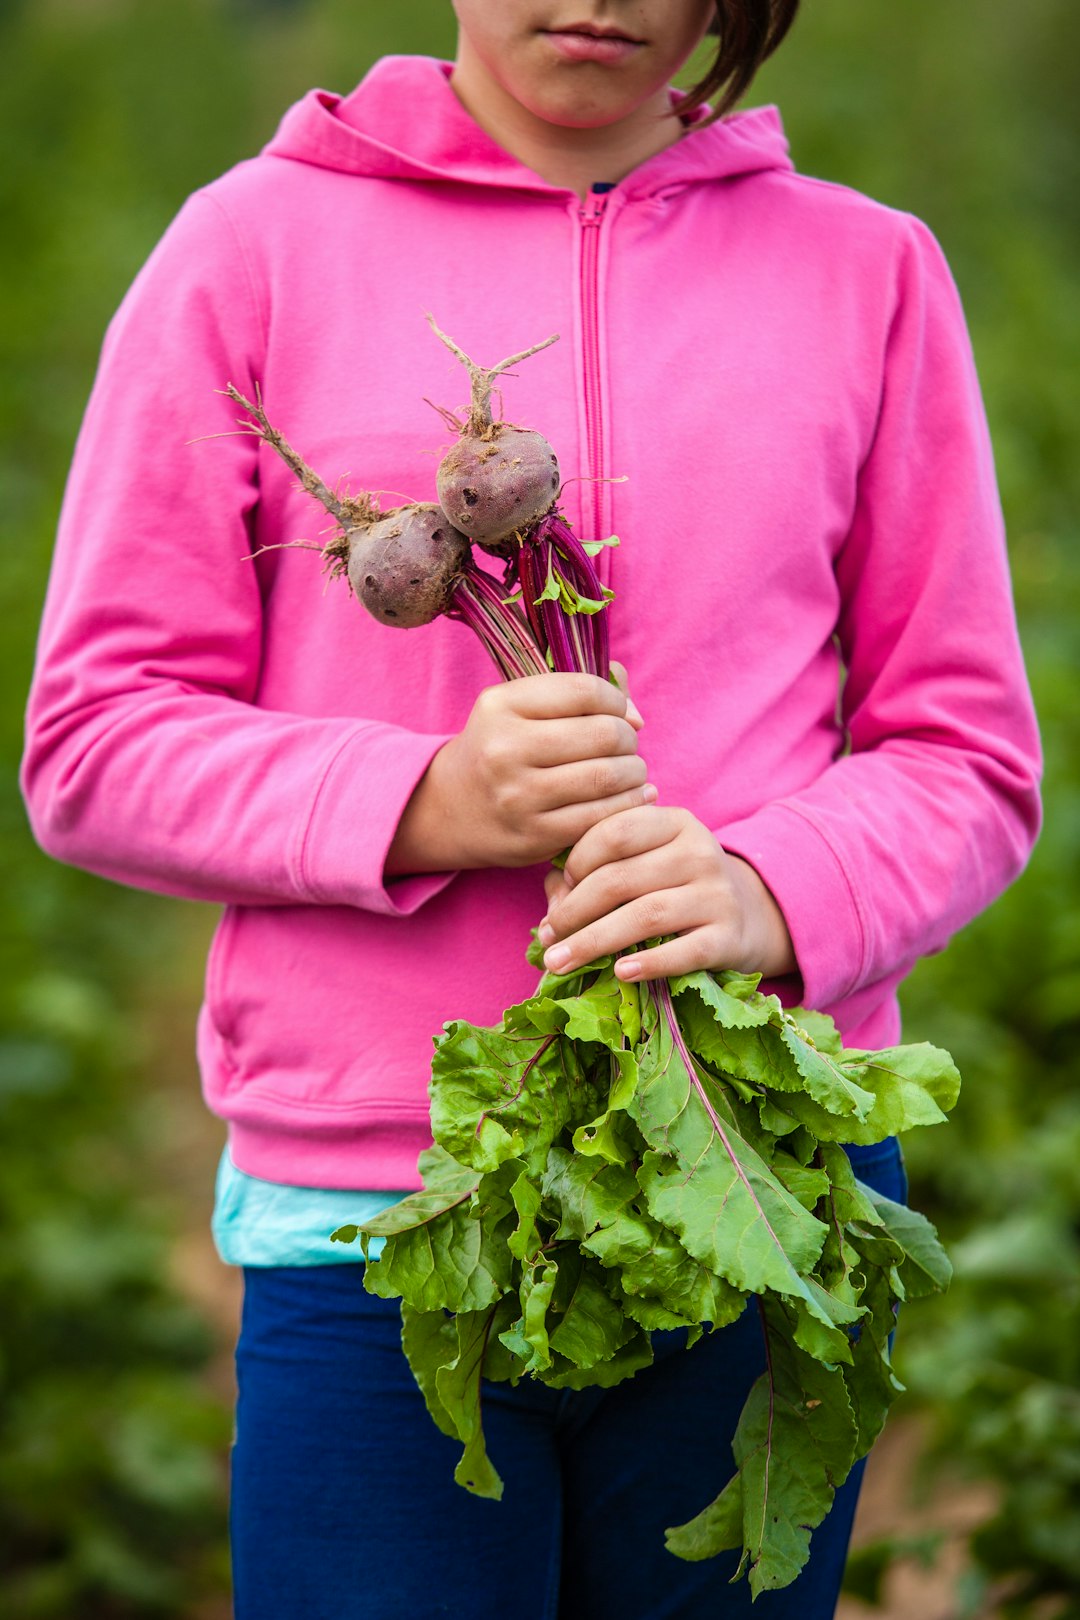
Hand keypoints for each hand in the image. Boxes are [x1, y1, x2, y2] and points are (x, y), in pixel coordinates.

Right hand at [385, 670, 653, 874]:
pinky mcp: (534, 836)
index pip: (584, 690)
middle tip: (627, 746)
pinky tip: (633, 797)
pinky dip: (629, 804)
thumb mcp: (519, 707)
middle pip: (603, 734)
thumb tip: (634, 714)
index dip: (617, 700)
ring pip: (607, 776)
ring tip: (632, 771)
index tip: (622, 713)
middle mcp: (504, 749)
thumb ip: (577, 692)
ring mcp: (518, 796)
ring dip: (634, 772)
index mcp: (501, 705)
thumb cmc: (501, 749)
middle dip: (628, 738)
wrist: (450, 809)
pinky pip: (600, 816)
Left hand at [537, 805, 796, 982]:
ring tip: (559, 961)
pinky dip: (649, 964)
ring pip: (645, 915)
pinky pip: (683, 952)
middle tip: (547, 937)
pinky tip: (619, 972)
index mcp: (674, 822)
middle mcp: (700, 852)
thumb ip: (594, 870)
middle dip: (573, 911)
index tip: (558, 890)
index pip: (615, 831)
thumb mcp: (643, 862)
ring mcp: (717, 895)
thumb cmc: (674, 886)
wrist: (747, 915)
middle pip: (621, 878)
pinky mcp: (728, 937)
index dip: (577, 861)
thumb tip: (553, 902)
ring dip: (594, 941)